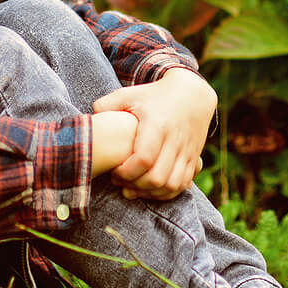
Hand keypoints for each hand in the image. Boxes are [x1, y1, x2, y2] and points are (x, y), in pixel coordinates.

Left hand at [93, 67, 215, 200]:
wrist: (192, 94)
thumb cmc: (155, 96)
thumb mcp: (131, 94)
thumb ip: (109, 104)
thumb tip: (92, 115)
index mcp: (157, 124)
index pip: (144, 158)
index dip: (126, 172)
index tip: (114, 171)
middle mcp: (175, 140)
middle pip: (157, 177)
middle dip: (135, 185)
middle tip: (120, 181)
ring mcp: (187, 151)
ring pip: (172, 185)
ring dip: (151, 193)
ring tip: (134, 187)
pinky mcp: (194, 159)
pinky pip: (182, 185)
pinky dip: (166, 193)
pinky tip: (151, 189)